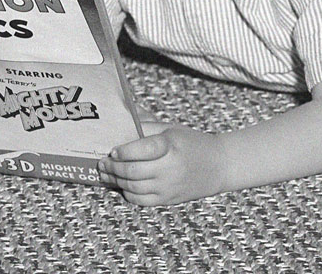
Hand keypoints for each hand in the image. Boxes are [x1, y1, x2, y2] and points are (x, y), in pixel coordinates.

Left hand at [99, 122, 225, 205]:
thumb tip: (121, 121)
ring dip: (116, 181)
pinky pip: (142, 201)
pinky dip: (128, 194)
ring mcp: (169, 186)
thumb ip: (146, 126)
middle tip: (102, 163)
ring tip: (107, 174)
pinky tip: (122, 186)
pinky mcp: (169, 199)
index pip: (142, 149)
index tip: (113, 150)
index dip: (124, 151)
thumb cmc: (192, 143)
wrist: (219, 165)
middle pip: (133, 171)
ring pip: (134, 188)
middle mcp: (169, 167)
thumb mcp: (171, 129)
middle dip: (113, 168)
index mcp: (170, 146)